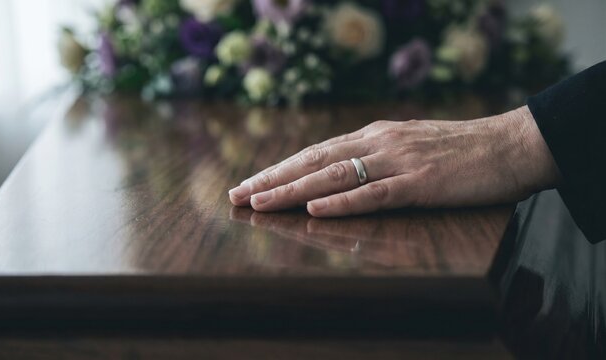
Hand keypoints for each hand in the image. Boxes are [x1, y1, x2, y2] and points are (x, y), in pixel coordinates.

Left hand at [228, 106, 560, 216]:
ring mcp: (398, 161)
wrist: (511, 144)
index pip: (316, 152)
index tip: (251, 183)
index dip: (280, 168)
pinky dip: (342, 202)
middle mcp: (379, 143)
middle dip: (272, 179)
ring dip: (293, 191)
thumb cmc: (462, 150)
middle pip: (314, 162)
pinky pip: (374, 193)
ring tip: (260, 203)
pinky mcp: (421, 182)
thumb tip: (344, 169)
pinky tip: (314, 210)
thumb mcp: (410, 143)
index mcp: (375, 135)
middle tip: (237, 195)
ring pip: (334, 176)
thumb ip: (377, 154)